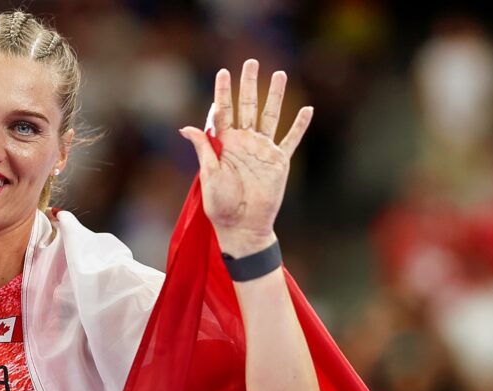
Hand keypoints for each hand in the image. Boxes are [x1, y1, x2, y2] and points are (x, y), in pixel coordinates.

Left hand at [180, 59, 312, 256]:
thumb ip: (203, 149)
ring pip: (271, 116)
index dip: (223, 92)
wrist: (242, 226)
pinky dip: (300, 125)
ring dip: (275, 96)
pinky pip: (291, 139)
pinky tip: (307, 108)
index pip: (223, 112)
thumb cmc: (220, 205)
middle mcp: (244, 142)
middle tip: (250, 62)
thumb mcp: (208, 175)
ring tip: (279, 75)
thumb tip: (185, 128)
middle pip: (248, 107)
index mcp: (224, 144)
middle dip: (249, 85)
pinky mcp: (279, 161)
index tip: (223, 72)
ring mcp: (263, 150)